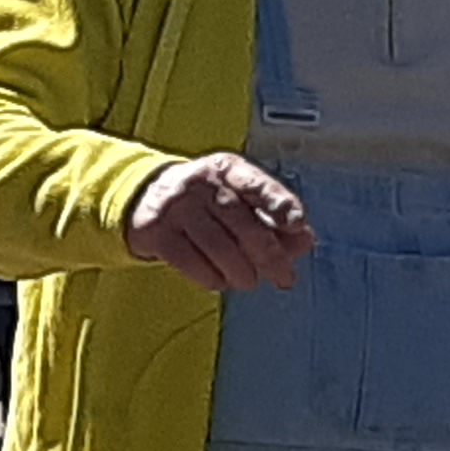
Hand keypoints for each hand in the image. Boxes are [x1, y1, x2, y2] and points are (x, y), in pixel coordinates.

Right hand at [124, 154, 315, 291]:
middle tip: (284, 277)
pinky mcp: (156, 231)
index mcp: (227, 169)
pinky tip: (219, 281)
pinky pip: (189, 260)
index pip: (257, 184)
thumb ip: (273, 220)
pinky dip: (210, 277)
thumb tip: (305, 240)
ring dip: (239, 271)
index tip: (297, 224)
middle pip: (241, 221)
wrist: (144, 196)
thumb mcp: (238, 200)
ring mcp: (176, 206)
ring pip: (217, 245)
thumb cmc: (204, 201)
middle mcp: (201, 183)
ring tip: (248, 281)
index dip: (279, 203)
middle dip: (268, 254)